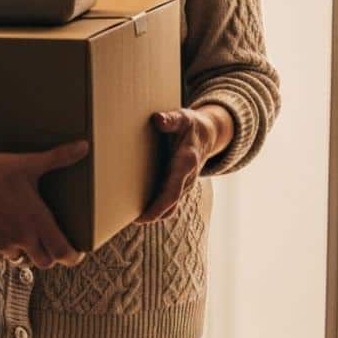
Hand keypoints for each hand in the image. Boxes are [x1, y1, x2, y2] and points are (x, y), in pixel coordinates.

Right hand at [0, 141, 88, 268]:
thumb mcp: (28, 163)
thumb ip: (58, 157)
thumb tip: (83, 146)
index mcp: (36, 221)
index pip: (63, 252)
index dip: (73, 256)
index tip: (77, 252)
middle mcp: (22, 237)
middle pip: (45, 262)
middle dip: (51, 255)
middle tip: (52, 243)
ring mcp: (3, 243)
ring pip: (22, 260)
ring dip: (28, 252)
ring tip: (29, 236)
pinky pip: (2, 256)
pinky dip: (7, 249)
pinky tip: (7, 233)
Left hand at [137, 107, 230, 224]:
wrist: (208, 134)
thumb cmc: (191, 125)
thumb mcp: (183, 117)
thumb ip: (170, 119)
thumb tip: (157, 119)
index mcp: (186, 162)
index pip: (172, 190)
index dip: (158, 206)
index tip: (143, 216)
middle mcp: (187, 178)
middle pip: (170, 204)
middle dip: (152, 215)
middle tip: (130, 220)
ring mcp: (184, 185)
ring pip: (170, 207)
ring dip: (153, 214)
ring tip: (131, 216)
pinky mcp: (179, 186)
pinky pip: (169, 202)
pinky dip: (157, 208)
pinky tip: (139, 207)